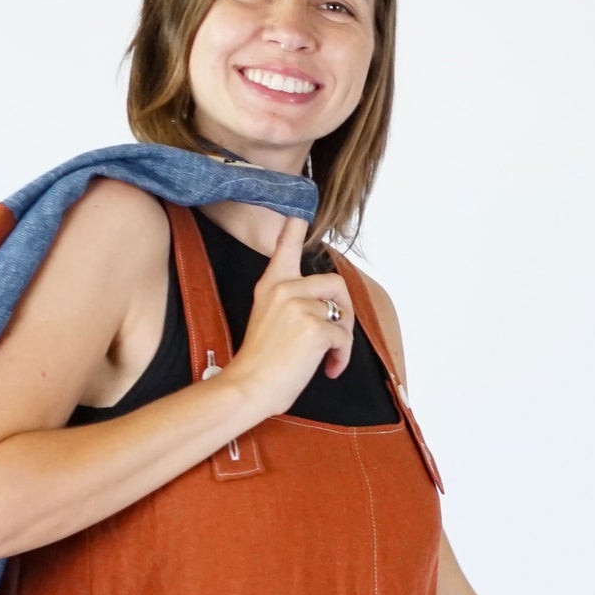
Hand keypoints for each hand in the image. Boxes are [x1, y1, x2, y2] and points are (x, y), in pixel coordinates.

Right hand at [228, 214, 354, 416]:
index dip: (295, 228)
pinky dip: (342, 356)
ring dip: (343, 340)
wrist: (249, 386)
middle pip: (335, 283)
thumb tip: (324, 308)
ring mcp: (300, 306)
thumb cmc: (260, 363)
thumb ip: (291, 304)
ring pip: (342, 314)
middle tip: (338, 338)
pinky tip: (329, 369)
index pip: (285, 247)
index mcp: (271, 285)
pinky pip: (344, 337)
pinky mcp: (314, 327)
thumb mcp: (269, 320)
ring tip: (330, 359)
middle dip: (346, 311)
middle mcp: (285, 289)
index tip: (302, 208)